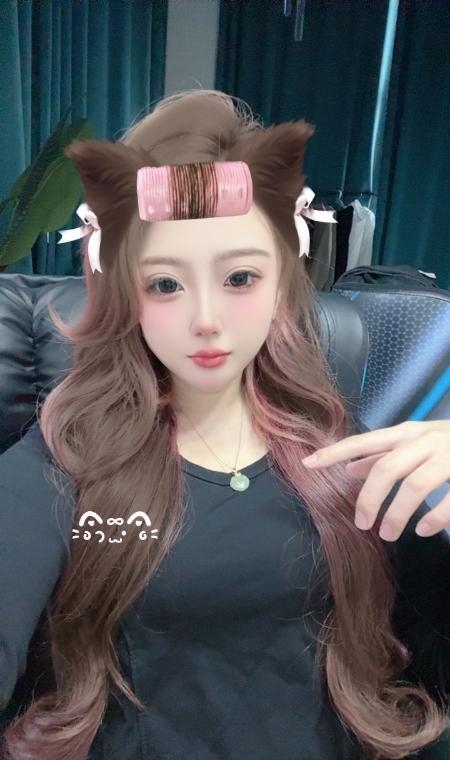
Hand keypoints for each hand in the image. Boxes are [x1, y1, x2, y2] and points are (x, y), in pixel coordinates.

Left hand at [301, 420, 449, 541]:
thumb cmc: (447, 443)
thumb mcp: (413, 442)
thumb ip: (382, 454)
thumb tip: (348, 468)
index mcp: (407, 433)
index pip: (363, 441)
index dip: (334, 452)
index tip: (307, 464)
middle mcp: (425, 441)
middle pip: (387, 468)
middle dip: (369, 499)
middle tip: (361, 523)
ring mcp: (448, 457)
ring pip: (415, 486)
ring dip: (397, 513)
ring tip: (387, 534)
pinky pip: (449, 499)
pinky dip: (434, 518)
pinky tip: (423, 532)